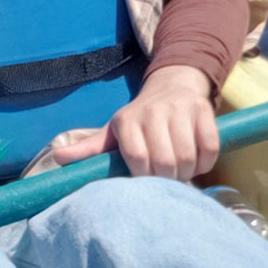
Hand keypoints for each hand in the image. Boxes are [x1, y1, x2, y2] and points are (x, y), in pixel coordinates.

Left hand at [48, 65, 218, 180]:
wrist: (170, 87)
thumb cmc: (139, 120)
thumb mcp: (112, 132)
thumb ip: (89, 148)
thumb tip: (57, 157)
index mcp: (126, 120)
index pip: (137, 158)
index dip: (144, 176)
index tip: (145, 179)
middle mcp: (152, 111)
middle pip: (165, 162)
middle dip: (168, 178)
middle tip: (166, 178)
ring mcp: (179, 109)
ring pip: (188, 157)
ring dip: (187, 172)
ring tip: (180, 169)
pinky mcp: (203, 110)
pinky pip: (210, 148)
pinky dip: (205, 162)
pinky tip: (196, 159)